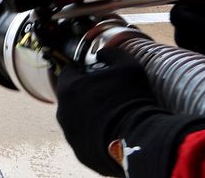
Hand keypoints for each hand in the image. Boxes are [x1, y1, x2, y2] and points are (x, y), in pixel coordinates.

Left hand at [56, 48, 156, 176]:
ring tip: (113, 116)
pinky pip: (85, 139)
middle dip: (86, 94)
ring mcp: (70, 134)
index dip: (83, 70)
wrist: (141, 140)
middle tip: (108, 96)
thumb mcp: (127, 66)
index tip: (96, 74)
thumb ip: (111, 54)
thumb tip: (102, 53)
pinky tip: (113, 132)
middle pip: (71, 97)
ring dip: (90, 115)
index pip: (69, 72)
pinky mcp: (80, 152)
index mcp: (69, 88)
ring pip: (76, 119)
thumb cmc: (132, 100)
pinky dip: (95, 135)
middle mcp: (63, 112)